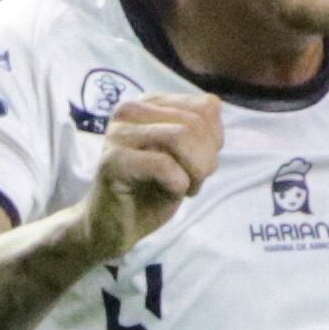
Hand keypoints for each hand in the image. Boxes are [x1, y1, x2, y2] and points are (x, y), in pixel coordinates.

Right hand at [77, 92, 224, 260]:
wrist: (114, 226)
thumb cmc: (151, 190)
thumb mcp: (186, 156)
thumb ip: (200, 130)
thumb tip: (214, 107)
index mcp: (150, 103)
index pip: (206, 107)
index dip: (215, 140)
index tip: (200, 164)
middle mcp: (131, 110)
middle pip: (195, 122)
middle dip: (206, 159)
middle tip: (194, 182)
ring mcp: (119, 133)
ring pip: (181, 136)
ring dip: (195, 170)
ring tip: (185, 187)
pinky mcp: (113, 160)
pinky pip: (163, 164)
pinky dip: (179, 183)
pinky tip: (171, 192)